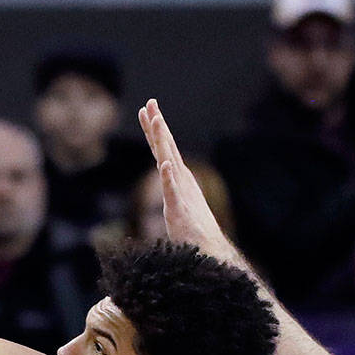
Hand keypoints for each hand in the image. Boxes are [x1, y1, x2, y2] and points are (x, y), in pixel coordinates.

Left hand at [137, 99, 229, 258]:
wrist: (206, 251)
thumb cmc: (192, 230)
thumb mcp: (177, 202)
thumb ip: (172, 188)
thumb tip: (167, 173)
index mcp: (179, 178)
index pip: (164, 149)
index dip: (155, 130)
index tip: (148, 109)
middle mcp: (181, 181)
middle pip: (167, 148)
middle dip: (158, 125)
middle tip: (150, 103)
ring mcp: (181, 194)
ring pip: (169, 163)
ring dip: (163, 142)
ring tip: (157, 121)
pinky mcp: (179, 211)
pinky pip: (172, 192)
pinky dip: (168, 178)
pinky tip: (164, 165)